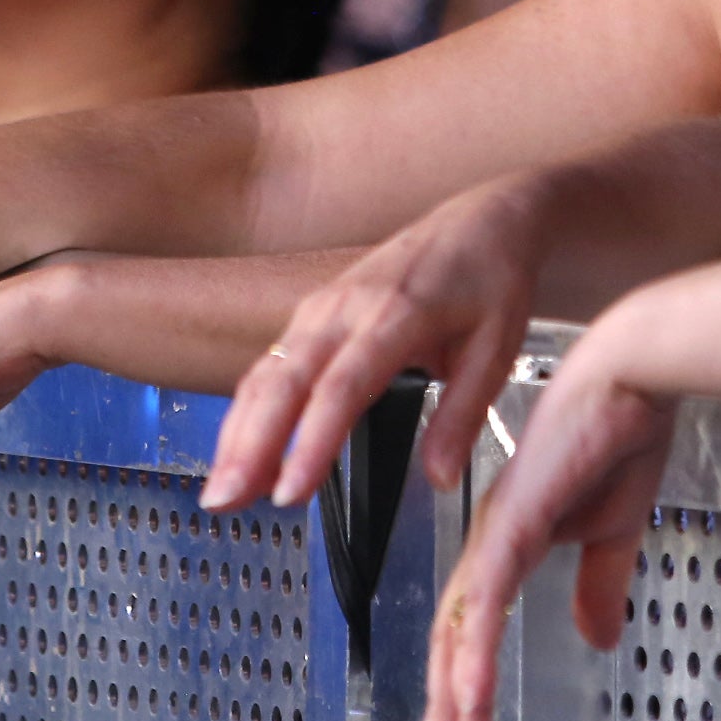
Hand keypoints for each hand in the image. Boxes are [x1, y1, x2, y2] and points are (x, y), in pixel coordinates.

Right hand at [203, 177, 546, 512]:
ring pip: (267, 372)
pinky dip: (248, 410)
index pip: (342, 386)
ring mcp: (323, 305)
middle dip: (249, 444)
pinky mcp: (314, 312)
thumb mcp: (498, 347)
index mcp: (397, 313)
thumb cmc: (490, 278)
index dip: (310, 442)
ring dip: (237, 432)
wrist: (482, 219)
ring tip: (222, 492)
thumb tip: (439, 478)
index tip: (291, 492)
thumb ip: (464, 415)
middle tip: (225, 501)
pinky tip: (239, 452)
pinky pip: (271, 363)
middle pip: (285, 380)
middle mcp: (348, 306)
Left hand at [421, 329, 676, 720]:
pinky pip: (485, 598)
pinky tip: (468, 692)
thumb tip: (597, 636)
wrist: (635, 375)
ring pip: (461, 628)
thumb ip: (600, 584)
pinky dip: (475, 650)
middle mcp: (494, 540)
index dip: (465, 680)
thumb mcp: (616, 528)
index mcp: (513, 540)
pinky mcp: (515, 521)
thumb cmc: (624, 432)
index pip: (475, 624)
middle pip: (456, 636)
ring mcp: (499, 531)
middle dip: (450, 703)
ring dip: (455, 693)